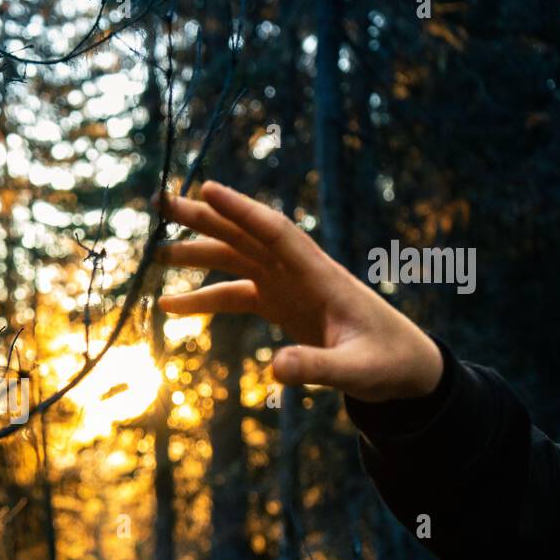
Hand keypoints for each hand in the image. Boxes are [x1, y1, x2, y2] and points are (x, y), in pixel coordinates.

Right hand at [153, 181, 443, 403]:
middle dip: (204, 218)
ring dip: (196, 252)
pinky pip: (233, 295)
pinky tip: (169, 305)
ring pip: (235, 259)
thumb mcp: (356, 371)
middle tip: (161, 203)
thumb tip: (274, 370)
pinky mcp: (279, 304)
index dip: (241, 211)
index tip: (207, 189)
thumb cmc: (388, 364)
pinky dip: (202, 298)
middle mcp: (299, 272)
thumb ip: (317, 368)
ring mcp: (286, 286)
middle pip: (245, 235)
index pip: (276, 233)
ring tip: (154, 252)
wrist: (404, 367)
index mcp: (321, 276)